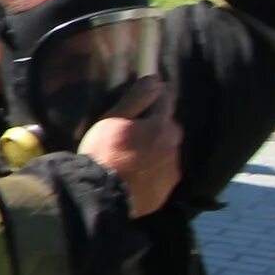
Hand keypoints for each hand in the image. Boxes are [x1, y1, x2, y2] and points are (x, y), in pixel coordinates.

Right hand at [78, 78, 180, 218]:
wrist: (102, 195)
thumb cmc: (104, 153)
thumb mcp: (113, 120)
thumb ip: (136, 99)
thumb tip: (155, 79)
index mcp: (160, 125)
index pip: (166, 100)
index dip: (158, 93)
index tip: (151, 90)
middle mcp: (172, 144)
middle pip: (170, 126)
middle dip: (159, 124)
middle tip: (138, 129)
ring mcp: (172, 168)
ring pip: (169, 150)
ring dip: (158, 148)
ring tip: (136, 154)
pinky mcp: (167, 188)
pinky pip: (165, 171)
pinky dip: (156, 168)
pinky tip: (139, 172)